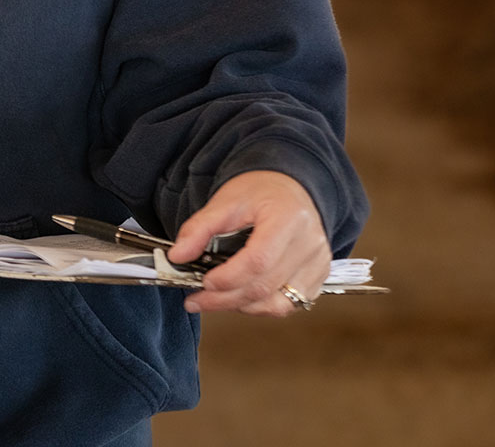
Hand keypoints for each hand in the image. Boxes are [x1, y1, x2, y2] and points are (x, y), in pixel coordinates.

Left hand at [167, 170, 330, 317]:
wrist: (290, 188)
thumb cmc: (262, 192)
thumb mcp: (226, 201)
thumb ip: (200, 229)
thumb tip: (178, 256)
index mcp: (288, 218)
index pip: (259, 260)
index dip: (229, 278)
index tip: (204, 282)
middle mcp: (309, 243)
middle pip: (266, 286)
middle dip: (226, 299)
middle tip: (197, 299)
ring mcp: (317, 263)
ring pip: (278, 303)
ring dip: (241, 307)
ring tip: (214, 300)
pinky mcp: (317, 277)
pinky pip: (288, 305)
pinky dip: (260, 306)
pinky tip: (240, 298)